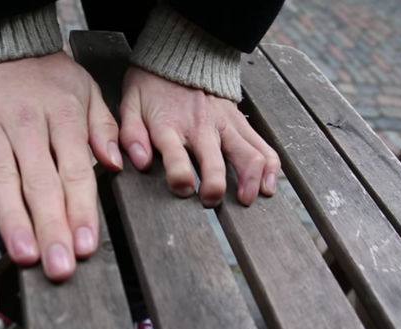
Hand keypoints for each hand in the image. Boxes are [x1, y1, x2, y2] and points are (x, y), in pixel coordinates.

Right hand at [0, 52, 121, 280]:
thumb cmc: (46, 71)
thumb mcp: (85, 90)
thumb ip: (102, 127)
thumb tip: (114, 164)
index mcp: (62, 116)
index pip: (75, 172)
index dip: (82, 211)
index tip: (86, 247)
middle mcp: (26, 122)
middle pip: (40, 182)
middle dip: (52, 228)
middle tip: (59, 267)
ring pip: (1, 176)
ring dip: (11, 217)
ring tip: (22, 254)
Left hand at [119, 67, 280, 206]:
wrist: (181, 54)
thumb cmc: (151, 87)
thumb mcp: (130, 105)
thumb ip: (132, 135)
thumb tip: (140, 163)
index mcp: (170, 126)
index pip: (176, 159)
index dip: (180, 179)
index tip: (182, 190)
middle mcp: (201, 127)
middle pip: (215, 163)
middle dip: (215, 188)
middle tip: (210, 202)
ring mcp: (225, 124)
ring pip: (248, 155)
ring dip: (250, 181)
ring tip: (247, 200)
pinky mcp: (240, 121)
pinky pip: (263, 146)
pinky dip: (270, 168)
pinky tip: (268, 186)